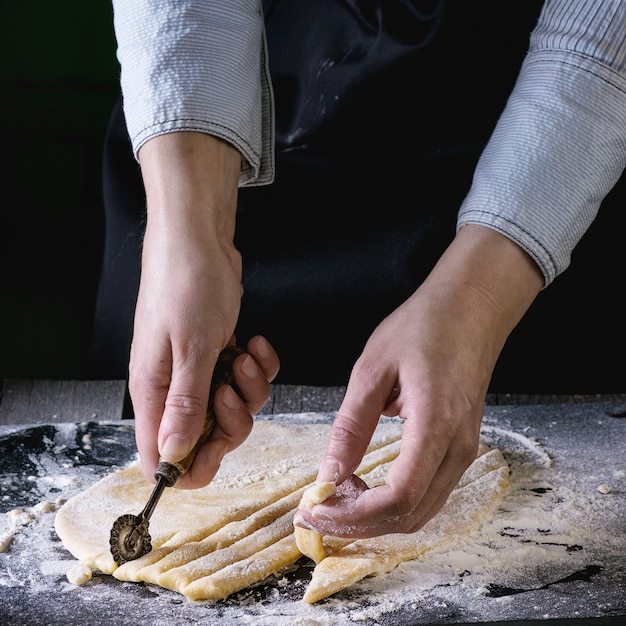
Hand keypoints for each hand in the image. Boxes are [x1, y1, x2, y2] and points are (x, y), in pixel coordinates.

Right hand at [127, 132, 279, 488]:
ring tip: (243, 355)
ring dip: (249, 388)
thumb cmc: (185, 284)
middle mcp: (173, 387)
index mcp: (154, 393)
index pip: (162, 456)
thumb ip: (185, 406)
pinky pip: (247, 379)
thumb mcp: (190, 349)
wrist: (199, 239)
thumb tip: (173, 456)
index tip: (217, 447)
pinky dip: (258, 366)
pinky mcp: (220, 353)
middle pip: (207, 438)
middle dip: (231, 421)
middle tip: (231, 388)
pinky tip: (252, 342)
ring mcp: (198, 369)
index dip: (190, 465)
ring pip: (233, 409)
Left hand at [294, 224, 542, 537]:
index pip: (398, 497)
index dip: (353, 515)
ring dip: (375, 516)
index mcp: (436, 422)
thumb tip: (328, 474)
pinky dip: (393, 501)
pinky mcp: (462, 446)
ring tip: (336, 495)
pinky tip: (364, 482)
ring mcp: (465, 450)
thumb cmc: (423, 327)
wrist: (471, 308)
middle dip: (358, 524)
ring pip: (421, 511)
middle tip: (317, 511)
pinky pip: (428, 492)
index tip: (315, 511)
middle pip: (410, 515)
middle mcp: (458, 446)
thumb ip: (351, 425)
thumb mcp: (373, 368)